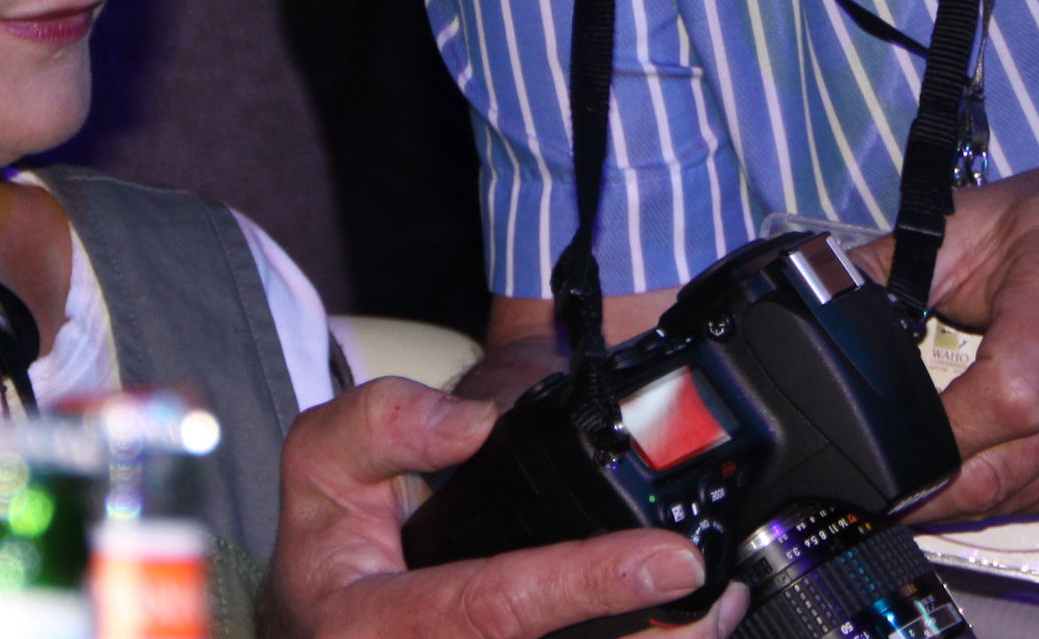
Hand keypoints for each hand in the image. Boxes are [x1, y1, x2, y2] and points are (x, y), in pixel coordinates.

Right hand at [264, 377, 747, 638]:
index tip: (667, 559)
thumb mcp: (324, 460)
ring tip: (714, 611)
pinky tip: (685, 635)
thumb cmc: (333, 549)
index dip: (585, 583)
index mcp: (366, 629)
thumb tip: (470, 426)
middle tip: (712, 598)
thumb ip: (381, 421)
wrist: (329, 618)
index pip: (491, 607)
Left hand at [861, 154, 1038, 522]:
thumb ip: (895, 263)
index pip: (1011, 399)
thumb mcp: (976, 216)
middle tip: (876, 487)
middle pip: (1015, 465)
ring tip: (917, 480)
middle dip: (936, 486)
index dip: (940, 436)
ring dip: (969, 498)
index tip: (885, 440)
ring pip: (1033, 495)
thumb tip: (821, 301)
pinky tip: (981, 472)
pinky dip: (1013, 494)